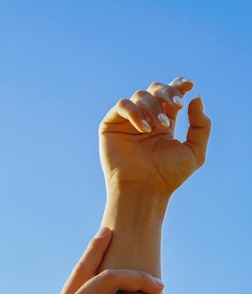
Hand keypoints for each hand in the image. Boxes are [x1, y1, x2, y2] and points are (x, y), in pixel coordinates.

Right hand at [99, 77, 211, 196]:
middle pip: (155, 89)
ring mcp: (127, 122)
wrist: (144, 190)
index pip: (169, 95)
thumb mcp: (195, 151)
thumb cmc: (168, 177)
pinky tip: (144, 129)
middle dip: (168, 93)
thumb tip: (195, 97)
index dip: (178, 85)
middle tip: (177, 105)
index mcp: (163, 123)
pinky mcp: (111, 126)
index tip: (189, 85)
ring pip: (140, 95)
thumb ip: (200, 125)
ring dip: (153, 107)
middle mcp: (145, 120)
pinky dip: (135, 112)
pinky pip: (122, 105)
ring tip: (159, 127)